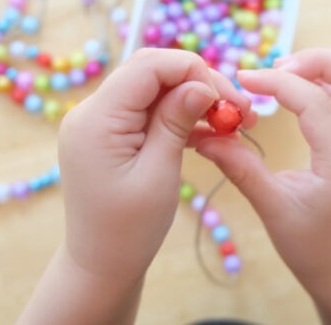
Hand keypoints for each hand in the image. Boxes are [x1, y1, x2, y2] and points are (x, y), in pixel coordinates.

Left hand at [58, 48, 254, 280]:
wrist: (102, 263)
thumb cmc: (130, 229)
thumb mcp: (159, 172)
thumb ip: (177, 121)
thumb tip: (201, 84)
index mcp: (97, 120)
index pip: (147, 67)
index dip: (191, 70)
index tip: (226, 98)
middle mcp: (92, 112)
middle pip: (152, 73)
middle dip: (197, 82)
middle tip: (238, 108)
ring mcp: (100, 122)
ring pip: (154, 91)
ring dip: (193, 100)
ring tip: (232, 122)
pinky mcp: (111, 134)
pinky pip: (149, 112)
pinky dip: (179, 117)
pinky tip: (210, 131)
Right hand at [196, 49, 330, 280]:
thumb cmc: (306, 241)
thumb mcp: (270, 207)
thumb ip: (239, 167)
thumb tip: (205, 137)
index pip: (317, 103)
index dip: (278, 83)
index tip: (245, 80)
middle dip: (319, 60)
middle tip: (277, 68)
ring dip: (324, 67)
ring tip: (283, 75)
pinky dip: (325, 80)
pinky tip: (296, 89)